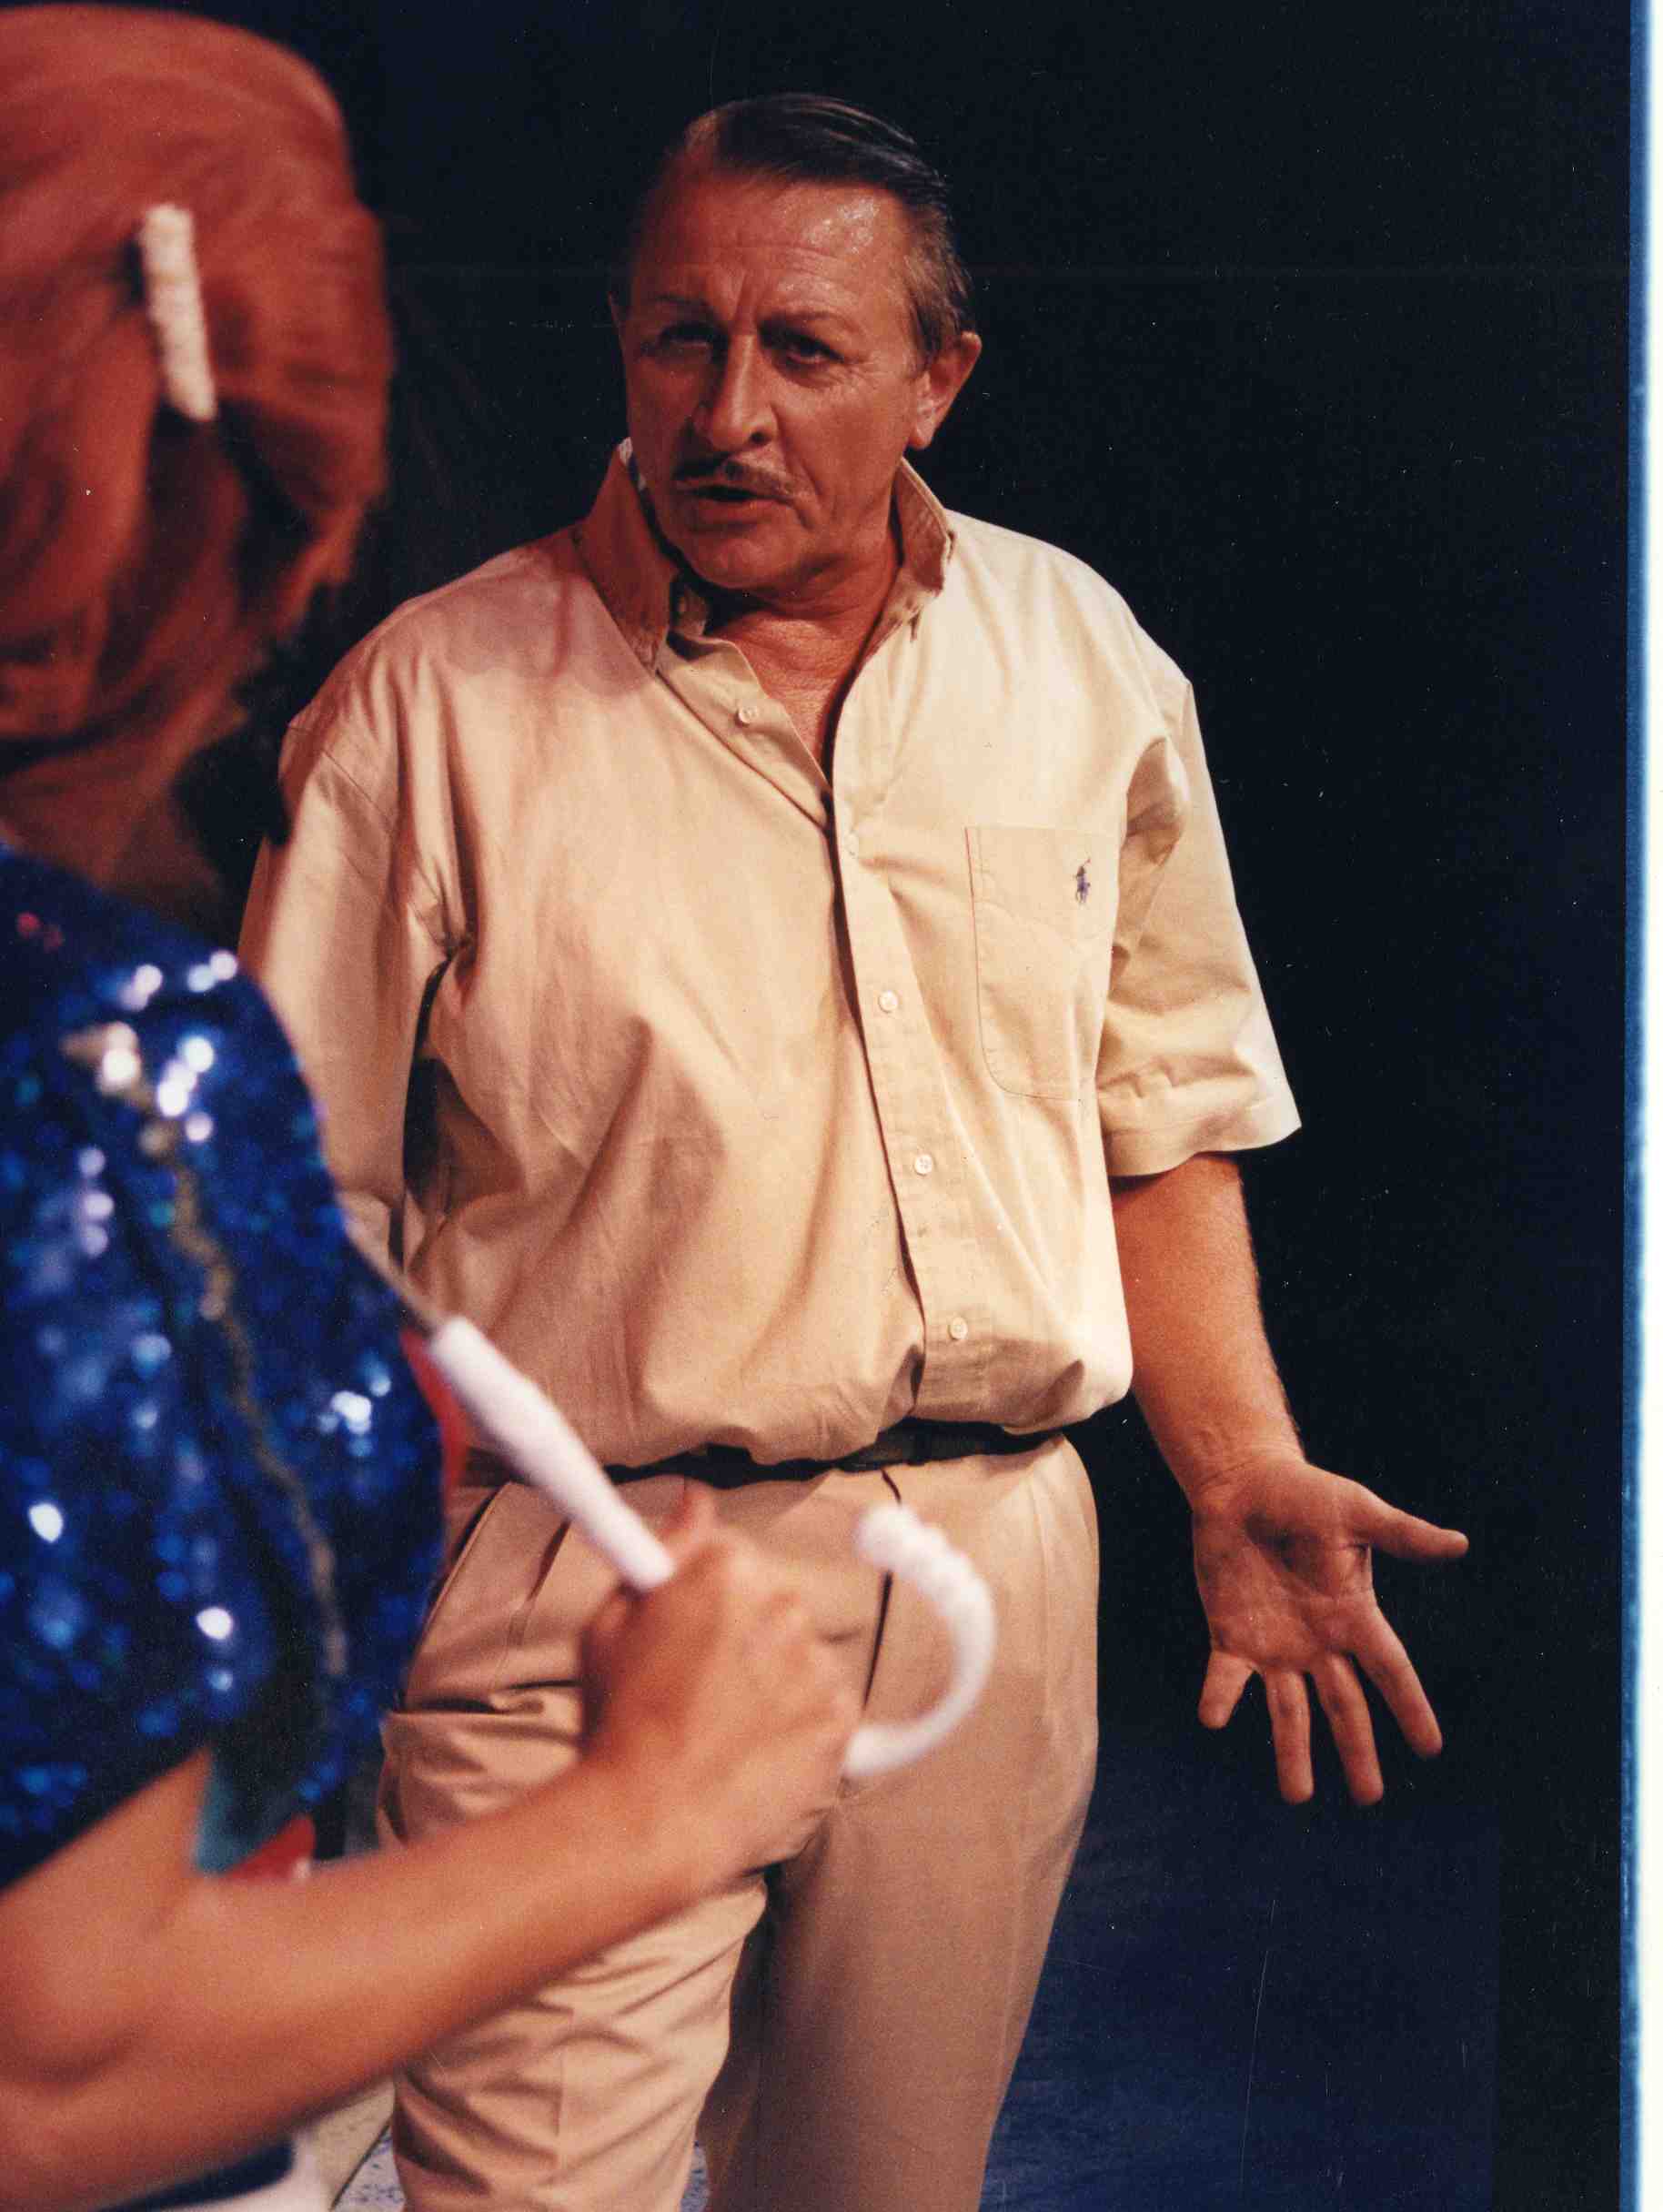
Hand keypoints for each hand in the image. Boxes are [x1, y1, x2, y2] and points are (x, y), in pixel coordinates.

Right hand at [579, 1485, 858, 1882]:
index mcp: (727, 1568)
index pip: (729, 1556)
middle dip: (741, 1635)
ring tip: (719, 1728)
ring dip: (772, 1679)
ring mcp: (818, 1662)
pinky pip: (825, 1704)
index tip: (681, 1633)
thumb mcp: (609, 1623)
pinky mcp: (841, 1719)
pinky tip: (752, 1750)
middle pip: (770, 1603)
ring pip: (798, 1655)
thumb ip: (665, 1550)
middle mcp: (784, 1603)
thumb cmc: (617, 1723)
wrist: (649, 1821)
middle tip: (692, 1689)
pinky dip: (799, 1724)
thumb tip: (698, 1497)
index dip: (699, 1597)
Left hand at [1188, 1452, 1467, 1805]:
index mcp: (1354, 1616)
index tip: (1430, 1749)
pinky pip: (1227, 1677)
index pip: (1390, 1671)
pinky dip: (1220, 1698)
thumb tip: (1460, 1544)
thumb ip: (1403, 1534)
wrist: (1243, 1485)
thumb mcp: (1357, 1512)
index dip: (1410, 1708)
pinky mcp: (1231, 1635)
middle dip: (1356, 1751)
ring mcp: (1275, 1644)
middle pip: (1343, 1706)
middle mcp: (1319, 1641)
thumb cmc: (1304, 1494)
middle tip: (1369, 1797)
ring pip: (1288, 1710)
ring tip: (1297, 1796)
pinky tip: (1213, 1719)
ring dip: (1292, 1750)